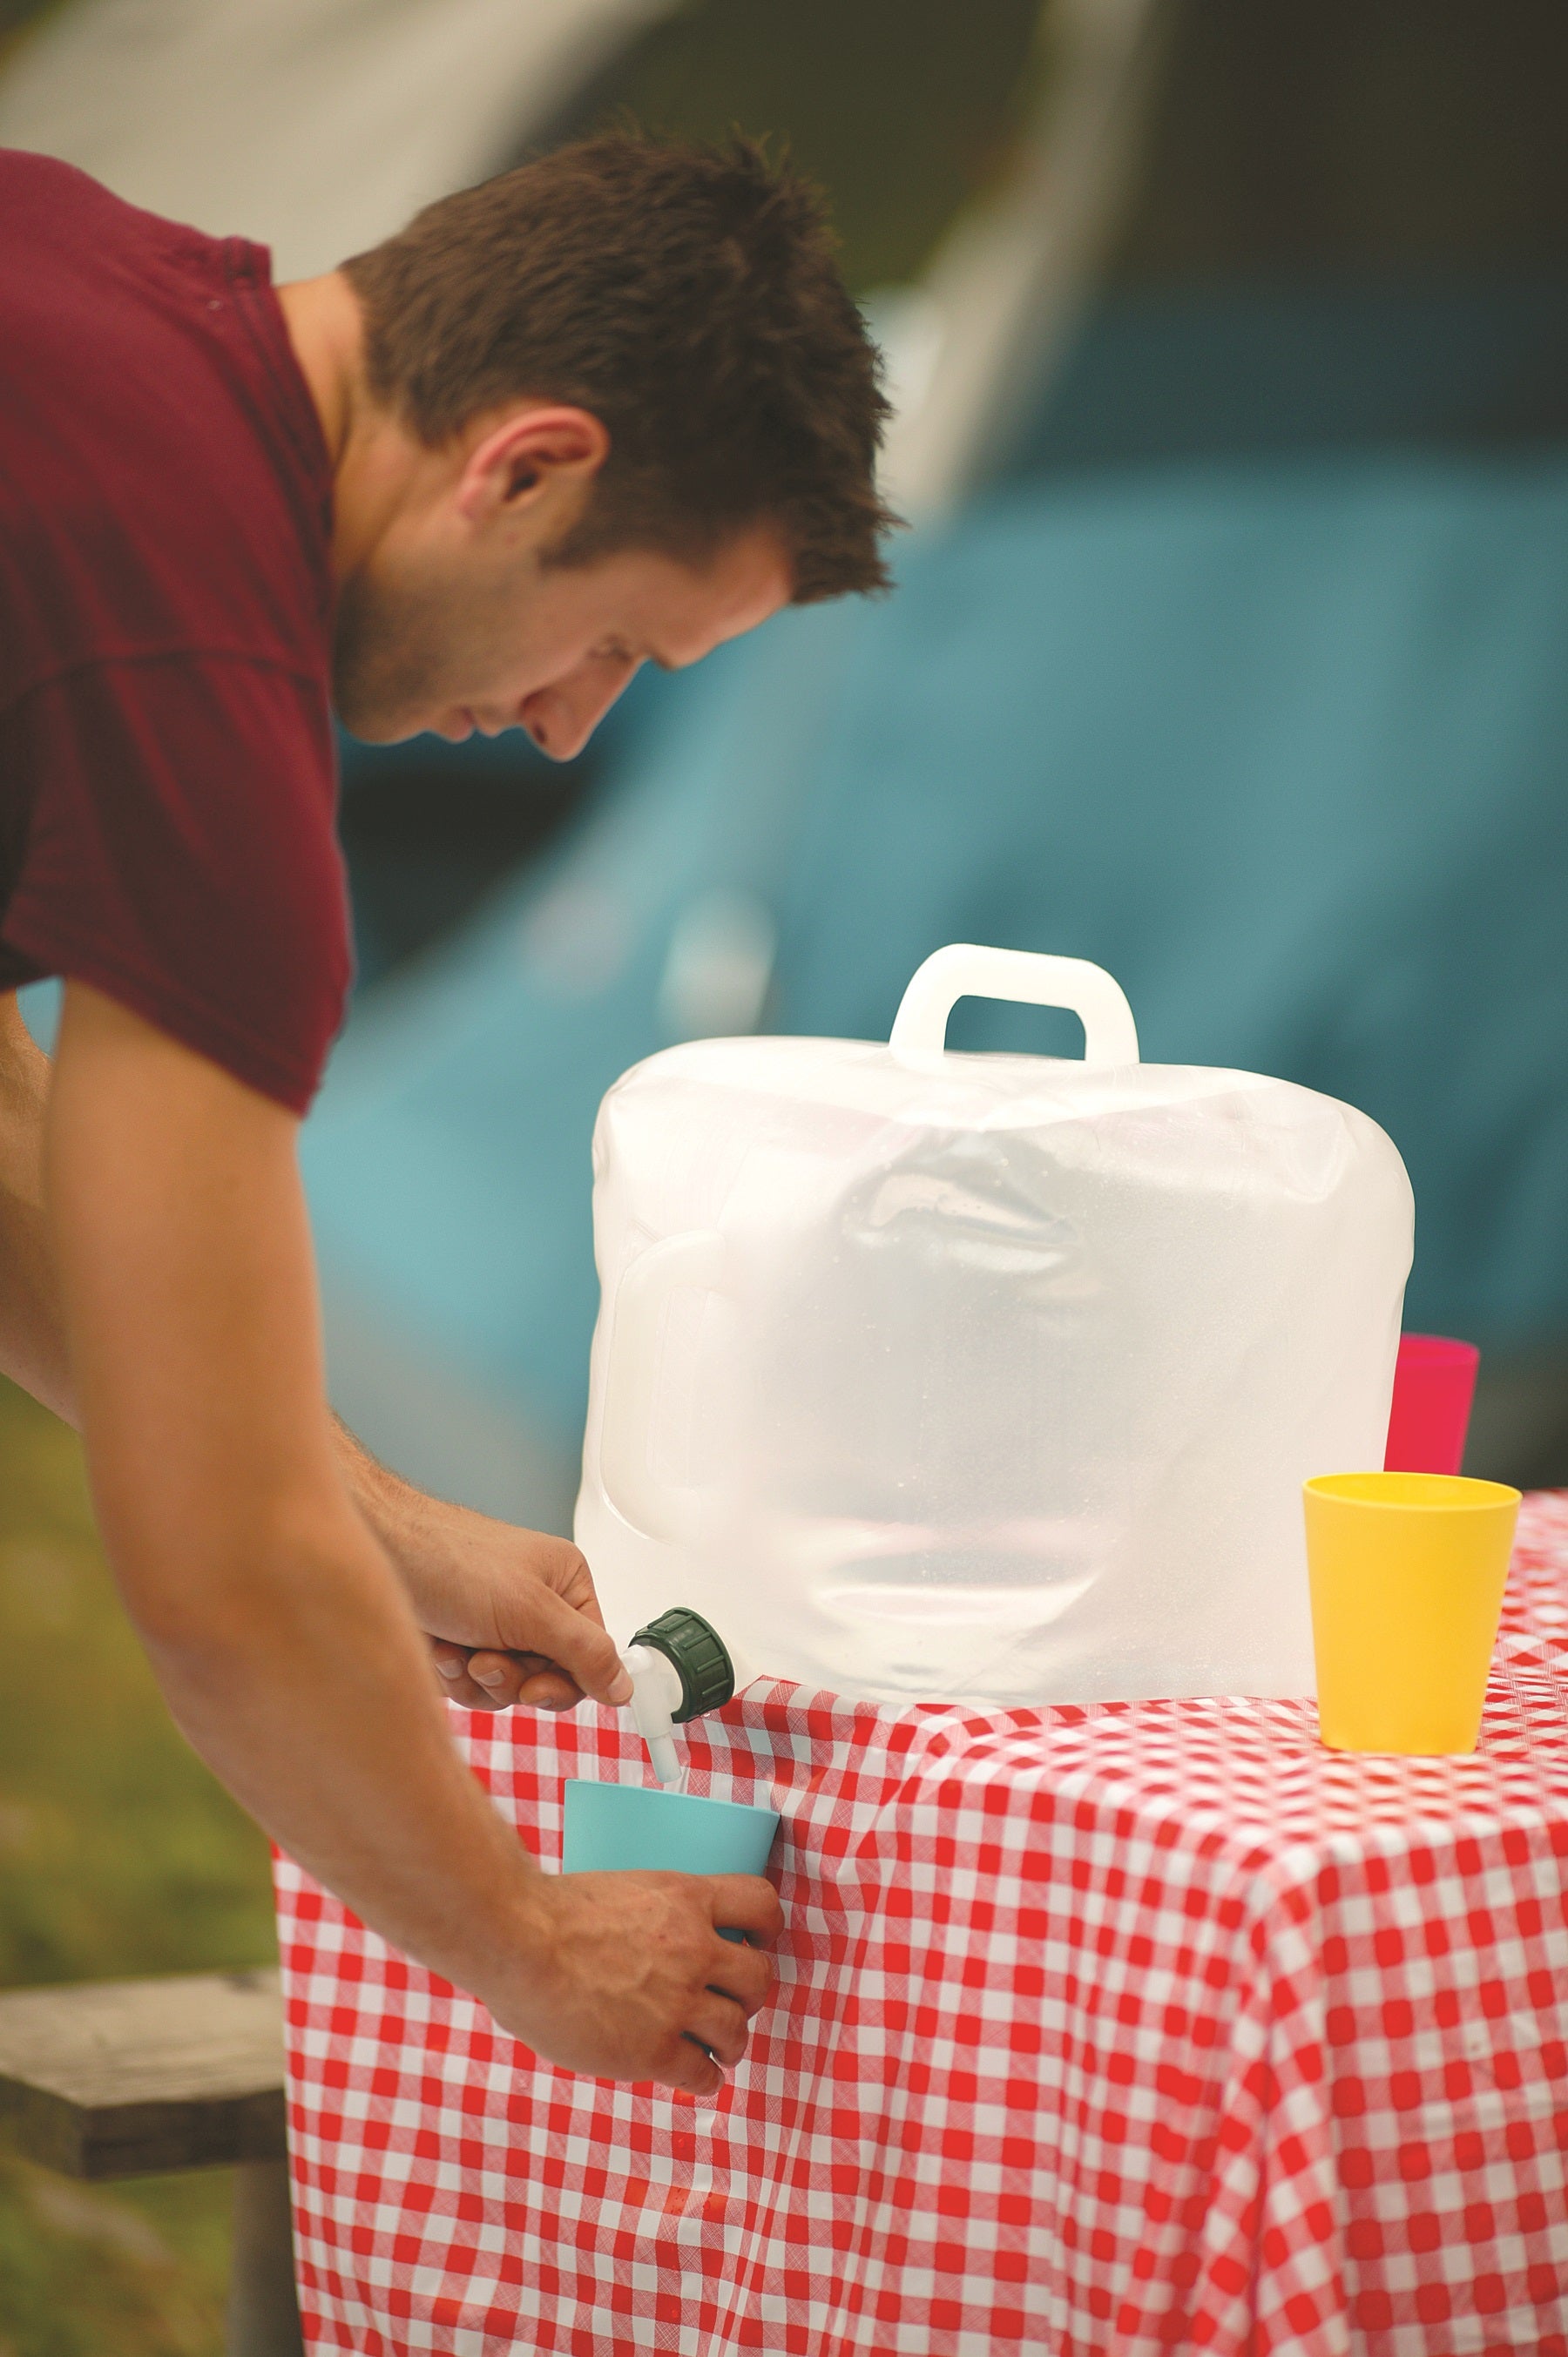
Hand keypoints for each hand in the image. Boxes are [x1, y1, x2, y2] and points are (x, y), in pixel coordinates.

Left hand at [334, 1438, 631, 1712]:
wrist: (378, 1550)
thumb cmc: (448, 1559)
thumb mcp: (531, 1611)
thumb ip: (586, 1652)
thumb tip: (625, 1687)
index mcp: (566, 1585)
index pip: (590, 1659)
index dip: (562, 1683)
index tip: (533, 1688)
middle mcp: (535, 1605)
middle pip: (546, 1680)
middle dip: (510, 1678)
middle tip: (484, 1659)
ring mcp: (495, 1626)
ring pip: (504, 1688)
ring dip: (475, 1678)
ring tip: (455, 1646)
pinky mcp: (460, 1642)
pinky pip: (470, 1687)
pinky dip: (451, 1675)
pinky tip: (436, 1646)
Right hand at [497, 1870, 783, 2094]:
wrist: (516, 1941)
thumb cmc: (547, 1913)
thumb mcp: (619, 1891)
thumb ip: (651, 1917)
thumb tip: (658, 1939)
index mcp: (685, 1898)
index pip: (761, 1904)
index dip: (765, 1928)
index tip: (755, 1942)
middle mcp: (693, 1949)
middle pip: (759, 1978)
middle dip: (748, 1995)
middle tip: (730, 2003)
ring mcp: (676, 2002)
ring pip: (736, 2031)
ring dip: (730, 2043)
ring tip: (717, 2048)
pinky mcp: (653, 2050)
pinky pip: (702, 2074)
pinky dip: (703, 2079)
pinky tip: (694, 2076)